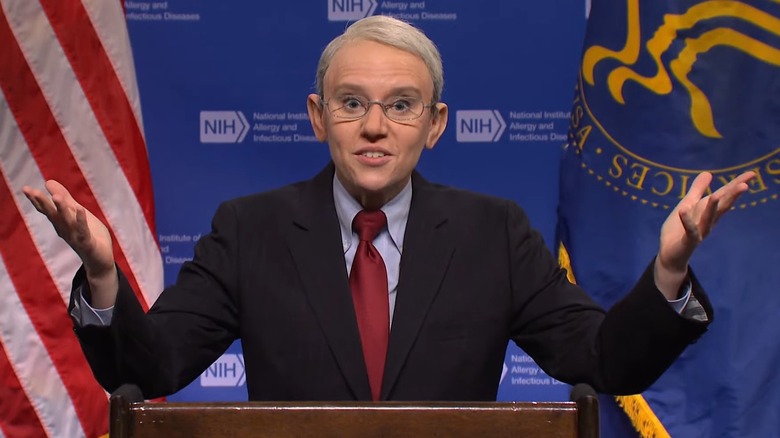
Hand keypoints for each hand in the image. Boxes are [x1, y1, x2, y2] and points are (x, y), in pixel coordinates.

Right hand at [23, 180, 117, 306]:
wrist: (100, 261)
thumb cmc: (89, 235)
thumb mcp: (77, 213)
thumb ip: (65, 199)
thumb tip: (47, 182)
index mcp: (61, 223)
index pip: (47, 210)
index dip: (37, 200)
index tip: (25, 189)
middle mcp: (64, 230)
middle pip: (52, 215)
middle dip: (42, 203)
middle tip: (30, 191)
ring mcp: (75, 237)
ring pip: (67, 222)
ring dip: (61, 210)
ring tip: (55, 197)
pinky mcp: (88, 243)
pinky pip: (83, 231)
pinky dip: (81, 221)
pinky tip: (81, 210)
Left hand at [654, 171, 754, 297]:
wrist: (670, 254)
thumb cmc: (679, 228)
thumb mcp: (687, 204)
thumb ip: (697, 190)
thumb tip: (708, 173)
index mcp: (708, 211)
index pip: (725, 195)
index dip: (736, 184)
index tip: (752, 174)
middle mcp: (708, 221)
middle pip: (722, 207)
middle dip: (732, 196)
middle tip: (745, 185)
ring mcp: (699, 231)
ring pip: (708, 219)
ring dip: (713, 208)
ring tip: (718, 195)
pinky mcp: (688, 241)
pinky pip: (689, 230)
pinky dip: (687, 221)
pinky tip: (684, 209)